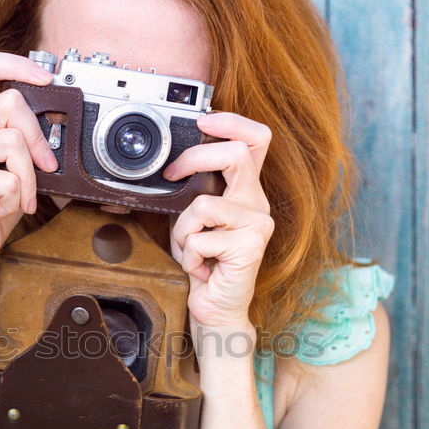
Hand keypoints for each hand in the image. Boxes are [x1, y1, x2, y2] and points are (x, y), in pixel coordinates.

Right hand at [0, 50, 57, 270]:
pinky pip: (8, 177)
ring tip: (18, 196)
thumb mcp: (17, 166)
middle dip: (38, 139)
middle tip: (44, 168)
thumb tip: (57, 124)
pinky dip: (16, 198)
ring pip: (13, 141)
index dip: (16, 63)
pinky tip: (0, 207)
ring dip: (28, 176)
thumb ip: (26, 139)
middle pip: (11, 103)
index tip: (45, 79)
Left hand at [166, 111, 274, 336]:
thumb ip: (191, 192)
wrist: (216, 309)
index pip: (256, 140)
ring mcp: (257, 224)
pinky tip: (201, 268)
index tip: (204, 120)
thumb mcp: (191, 220)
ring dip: (183, 231)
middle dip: (195, 158)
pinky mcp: (251, 246)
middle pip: (235, 154)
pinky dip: (188, 256)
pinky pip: (200, 238)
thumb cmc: (204, 264)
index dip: (232, 121)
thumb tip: (170, 165)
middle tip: (173, 173)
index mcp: (246, 192)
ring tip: (192, 250)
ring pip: (202, 204)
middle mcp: (256, 204)